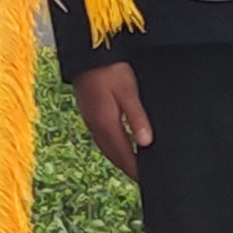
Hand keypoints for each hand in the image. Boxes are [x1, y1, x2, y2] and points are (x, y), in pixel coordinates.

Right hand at [70, 62, 152, 180]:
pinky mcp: (89, 111)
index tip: (146, 180)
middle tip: (141, 177)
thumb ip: (137, 117)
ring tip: (132, 165)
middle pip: (113, 154)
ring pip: (106, 146)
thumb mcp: (128, 91)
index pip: (123, 154)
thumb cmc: (109, 68)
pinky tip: (119, 143)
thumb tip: (146, 143)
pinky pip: (101, 136)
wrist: (86, 51)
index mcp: (106, 123)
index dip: (135, 168)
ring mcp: (90, 119)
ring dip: (119, 157)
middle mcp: (95, 125)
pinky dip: (112, 146)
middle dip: (127, 167)